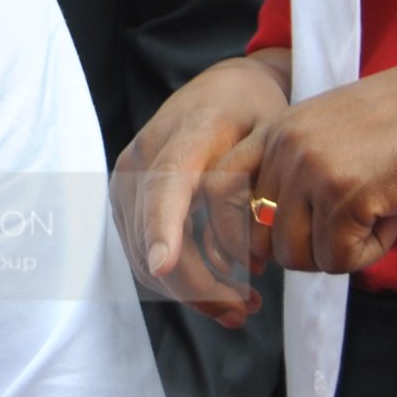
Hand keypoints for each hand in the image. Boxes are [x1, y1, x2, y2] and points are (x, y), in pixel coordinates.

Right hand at [111, 56, 290, 327]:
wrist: (227, 88)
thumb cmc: (255, 114)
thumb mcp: (270, 140)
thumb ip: (253, 196)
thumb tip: (246, 264)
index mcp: (187, 132)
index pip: (166, 182)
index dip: (162, 225)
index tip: (163, 263)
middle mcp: (144, 154)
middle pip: (153, 233)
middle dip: (196, 283)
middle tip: (246, 309)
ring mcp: (129, 176)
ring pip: (143, 251)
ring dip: (188, 289)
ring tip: (241, 306)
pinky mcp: (126, 195)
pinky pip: (143, 249)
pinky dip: (177, 277)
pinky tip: (218, 287)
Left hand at [248, 56, 396, 275]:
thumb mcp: (331, 134)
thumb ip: (292, 172)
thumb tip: (260, 243)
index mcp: (275, 129)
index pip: (221, 189)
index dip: (242, 229)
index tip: (274, 242)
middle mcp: (284, 147)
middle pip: (262, 237)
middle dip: (305, 247)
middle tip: (350, 226)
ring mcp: (311, 169)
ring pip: (297, 256)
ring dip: (339, 252)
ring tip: (374, 214)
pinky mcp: (344, 196)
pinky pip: (338, 261)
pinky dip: (369, 252)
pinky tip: (392, 215)